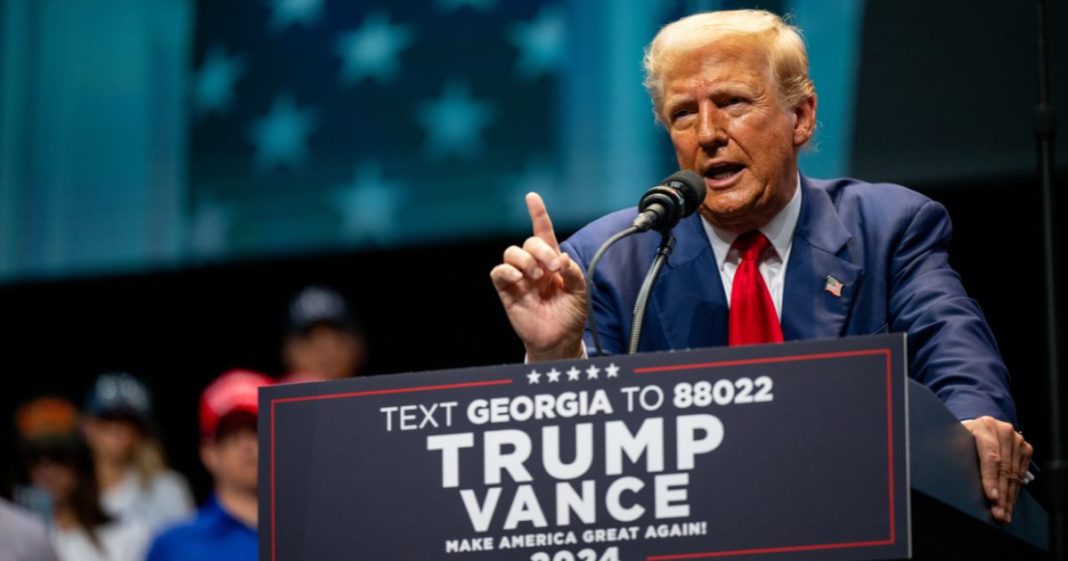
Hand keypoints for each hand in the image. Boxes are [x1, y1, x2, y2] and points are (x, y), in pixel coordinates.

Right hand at [490, 193, 586, 360]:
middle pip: (530, 241)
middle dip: (542, 250)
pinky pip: (498, 272)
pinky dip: (507, 270)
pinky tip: (520, 279)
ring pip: (512, 252)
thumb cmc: (570, 315)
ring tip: (537, 276)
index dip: (537, 214)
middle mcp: (534, 266)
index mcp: (552, 261)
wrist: (559, 340)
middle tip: (552, 268)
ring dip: (526, 260)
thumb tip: (560, 259)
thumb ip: (573, 271)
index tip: (532, 197)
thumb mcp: (580, 291)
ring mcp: (519, 278)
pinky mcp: (507, 291)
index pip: (543, 232)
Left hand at [961, 416, 1032, 523]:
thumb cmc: (963, 436)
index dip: (990, 479)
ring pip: (1014, 475)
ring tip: (1003, 515)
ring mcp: (1017, 440)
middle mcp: (1004, 431)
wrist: (979, 428)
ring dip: (1008, 498)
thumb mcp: (956, 440)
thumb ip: (957, 453)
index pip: (990, 457)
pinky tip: (1009, 504)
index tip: (991, 497)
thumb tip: (949, 475)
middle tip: (997, 514)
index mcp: (985, 426)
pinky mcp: (1025, 449)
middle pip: (1004, 469)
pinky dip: (1014, 492)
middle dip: (1001, 495)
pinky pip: (1021, 475)